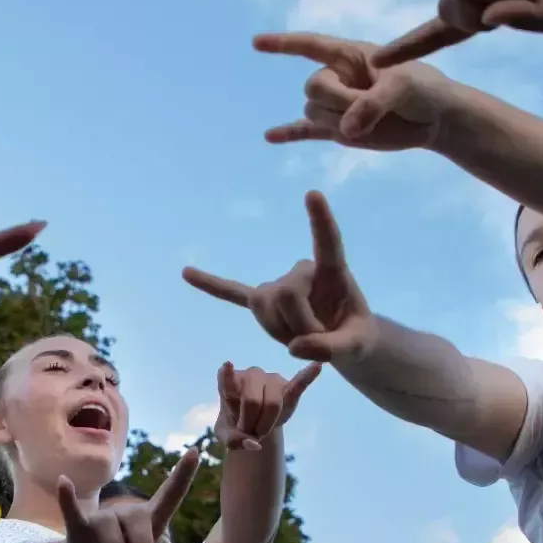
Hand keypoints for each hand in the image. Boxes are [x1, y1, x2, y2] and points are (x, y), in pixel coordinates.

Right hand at [55, 445, 201, 542]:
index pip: (169, 495)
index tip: (195, 450)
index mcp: (149, 522)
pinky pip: (73, 512)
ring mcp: (102, 519)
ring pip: (110, 529)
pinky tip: (64, 482)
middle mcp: (126, 514)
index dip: (182, 475)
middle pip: (139, 519)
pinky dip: (68, 499)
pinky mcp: (79, 528)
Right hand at [183, 192, 378, 363]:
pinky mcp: (262, 300)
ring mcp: (279, 285)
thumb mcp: (356, 347)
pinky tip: (186, 272)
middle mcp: (301, 269)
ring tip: (300, 338)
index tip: (313, 194)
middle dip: (299, 325)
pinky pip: (232, 293)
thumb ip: (331, 349)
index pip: (327, 240)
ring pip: (265, 306)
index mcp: (333, 270)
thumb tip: (294, 347)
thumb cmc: (354, 336)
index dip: (320, 220)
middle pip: (286, 294)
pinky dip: (211, 284)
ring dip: (280, 332)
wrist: (341, 342)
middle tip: (318, 341)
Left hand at [212, 361, 320, 451]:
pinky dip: (308, 375)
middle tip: (250, 433)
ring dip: (266, 423)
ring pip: (272, 403)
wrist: (255, 422)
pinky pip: (299, 382)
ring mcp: (271, 379)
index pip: (226, 379)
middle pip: (252, 402)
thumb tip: (254, 443)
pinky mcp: (289, 388)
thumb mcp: (226, 436)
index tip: (227, 365)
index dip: (227, 375)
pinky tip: (317, 366)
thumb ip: (233, 440)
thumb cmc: (236, 424)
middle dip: (250, 424)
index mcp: (229, 384)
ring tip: (261, 430)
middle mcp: (250, 376)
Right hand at [254, 32, 463, 151]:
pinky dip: (289, 133)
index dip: (283, 44)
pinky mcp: (340, 130)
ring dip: (336, 121)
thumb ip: (373, 104)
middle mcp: (338, 77)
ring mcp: (337, 104)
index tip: (256, 42)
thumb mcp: (404, 87)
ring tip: (369, 122)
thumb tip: (346, 130)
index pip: (310, 45)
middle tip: (368, 107)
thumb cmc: (423, 90)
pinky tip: (270, 137)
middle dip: (337, 100)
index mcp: (350, 55)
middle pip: (313, 87)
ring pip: (313, 113)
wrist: (436, 119)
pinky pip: (307, 131)